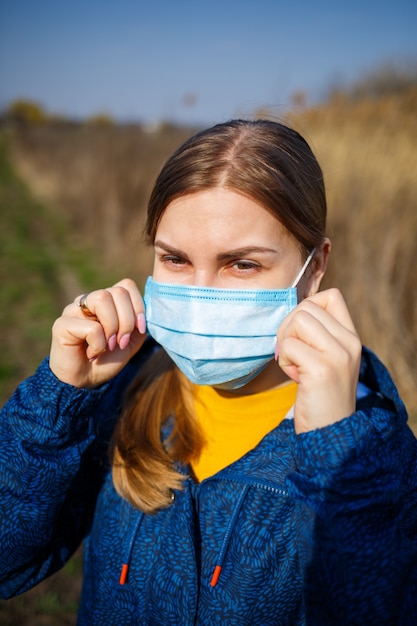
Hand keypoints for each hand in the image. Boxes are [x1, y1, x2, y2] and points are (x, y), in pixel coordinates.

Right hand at [50, 278, 146, 387]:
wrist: (85, 382)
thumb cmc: (106, 360)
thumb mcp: (131, 341)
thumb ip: (139, 324)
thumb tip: (146, 311)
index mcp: (106, 301)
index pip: (125, 285)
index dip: (138, 306)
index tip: (140, 329)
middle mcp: (88, 301)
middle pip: (117, 292)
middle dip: (127, 320)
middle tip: (121, 342)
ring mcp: (73, 310)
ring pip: (102, 299)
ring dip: (112, 327)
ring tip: (108, 345)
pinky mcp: (62, 324)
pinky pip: (92, 327)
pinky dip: (98, 345)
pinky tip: (91, 354)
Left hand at [277, 288, 361, 433]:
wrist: (330, 433)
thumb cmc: (319, 395)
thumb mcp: (326, 359)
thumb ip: (317, 335)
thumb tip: (290, 314)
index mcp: (352, 337)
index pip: (331, 296)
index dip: (307, 307)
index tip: (301, 334)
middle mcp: (350, 342)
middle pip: (307, 307)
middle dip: (288, 327)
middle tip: (292, 354)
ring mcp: (338, 355)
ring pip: (297, 320)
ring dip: (286, 342)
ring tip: (295, 365)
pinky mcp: (322, 369)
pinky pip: (289, 345)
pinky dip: (284, 360)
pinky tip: (296, 377)